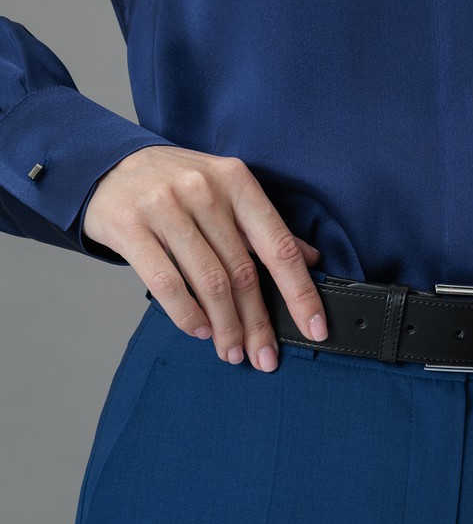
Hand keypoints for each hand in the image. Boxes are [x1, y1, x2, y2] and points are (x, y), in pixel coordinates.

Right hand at [82, 144, 328, 371]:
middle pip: (243, 273)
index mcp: (236, 181)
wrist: (107, 166)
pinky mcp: (131, 226)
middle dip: (257, 323)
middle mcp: (204, 190)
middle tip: (264, 357)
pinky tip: (200, 330)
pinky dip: (188, 315)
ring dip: (225, 326)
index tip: (314, 328)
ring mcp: (165, 206)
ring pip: (209, 282)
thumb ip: (263, 226)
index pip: (278, 247)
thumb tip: (310, 259)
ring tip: (231, 350)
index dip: (300, 293)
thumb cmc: (176, 184)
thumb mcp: (225, 191)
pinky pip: (166, 284)